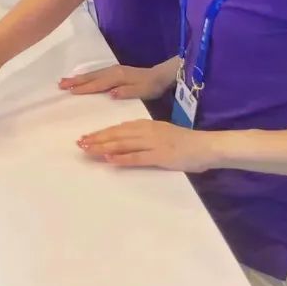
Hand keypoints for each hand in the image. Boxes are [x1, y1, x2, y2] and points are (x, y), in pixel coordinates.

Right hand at [59, 62, 174, 100]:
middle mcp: (112, 72)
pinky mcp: (114, 72)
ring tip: (64, 81)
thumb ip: (126, 92)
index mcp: (117, 77)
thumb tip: (111, 93)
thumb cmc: (150, 87)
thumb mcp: (141, 91)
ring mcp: (112, 70)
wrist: (160, 76)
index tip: (71, 91)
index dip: (84, 88)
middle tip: (60, 85)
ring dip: (78, 78)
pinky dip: (86, 76)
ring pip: (92, 74)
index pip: (97, 84)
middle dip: (75, 81)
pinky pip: (96, 74)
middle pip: (91, 77)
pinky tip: (80, 78)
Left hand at [77, 119, 216, 171]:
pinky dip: (122, 158)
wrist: (206, 146)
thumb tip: (123, 141)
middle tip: (80, 144)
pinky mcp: (160, 155)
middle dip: (97, 139)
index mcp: (146, 124)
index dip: (101, 133)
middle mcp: (146, 131)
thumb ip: (142, 136)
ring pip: (123, 144)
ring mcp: (153, 143)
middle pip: (116, 135)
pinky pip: (137, 157)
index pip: (118, 128)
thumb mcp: (160, 133)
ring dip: (104, 147)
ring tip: (88, 150)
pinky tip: (110, 160)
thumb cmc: (184, 142)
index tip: (86, 137)